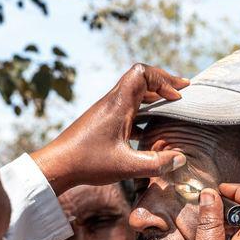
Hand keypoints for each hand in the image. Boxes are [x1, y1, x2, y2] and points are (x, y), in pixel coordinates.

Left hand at [31, 64, 188, 194]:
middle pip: (140, 78)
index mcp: (118, 105)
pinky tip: (152, 127)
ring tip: (172, 106)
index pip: (142, 73)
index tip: (177, 96)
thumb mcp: (126, 166)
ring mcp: (107, 110)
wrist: (57, 165)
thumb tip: (181, 159)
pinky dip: (143, 111)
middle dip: (163, 83)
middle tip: (183, 93)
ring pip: (134, 92)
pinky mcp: (103, 121)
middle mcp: (112, 102)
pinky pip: (128, 107)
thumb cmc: (88, 163)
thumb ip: (156, 164)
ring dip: (153, 96)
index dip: (163, 79)